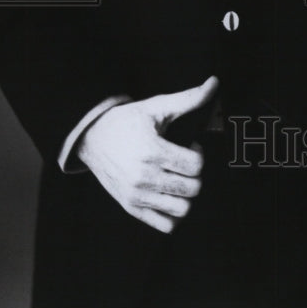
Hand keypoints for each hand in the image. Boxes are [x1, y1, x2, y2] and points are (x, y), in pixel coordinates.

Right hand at [76, 75, 218, 232]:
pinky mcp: (130, 207)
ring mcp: (136, 195)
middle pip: (192, 188)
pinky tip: (170, 195)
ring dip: (185, 193)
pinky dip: (173, 214)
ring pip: (181, 209)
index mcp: (152, 151)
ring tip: (176, 178)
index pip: (195, 165)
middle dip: (194, 174)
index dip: (198, 153)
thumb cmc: (126, 121)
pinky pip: (164, 225)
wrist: (91, 137)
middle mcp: (144, 177)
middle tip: (183, 162)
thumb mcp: (156, 106)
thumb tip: (214, 82)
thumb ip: (189, 98)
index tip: (189, 147)